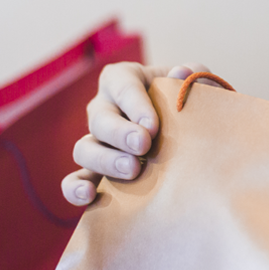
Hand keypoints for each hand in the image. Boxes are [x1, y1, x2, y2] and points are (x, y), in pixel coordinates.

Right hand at [61, 61, 211, 205]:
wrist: (189, 135)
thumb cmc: (186, 102)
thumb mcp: (194, 84)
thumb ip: (194, 76)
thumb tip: (181, 73)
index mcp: (123, 79)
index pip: (123, 86)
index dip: (135, 105)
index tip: (153, 126)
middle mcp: (103, 108)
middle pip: (100, 119)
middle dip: (120, 133)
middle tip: (143, 146)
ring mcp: (96, 141)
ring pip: (84, 149)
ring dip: (105, 160)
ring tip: (132, 170)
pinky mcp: (94, 171)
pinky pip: (74, 180)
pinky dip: (75, 188)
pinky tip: (88, 196)